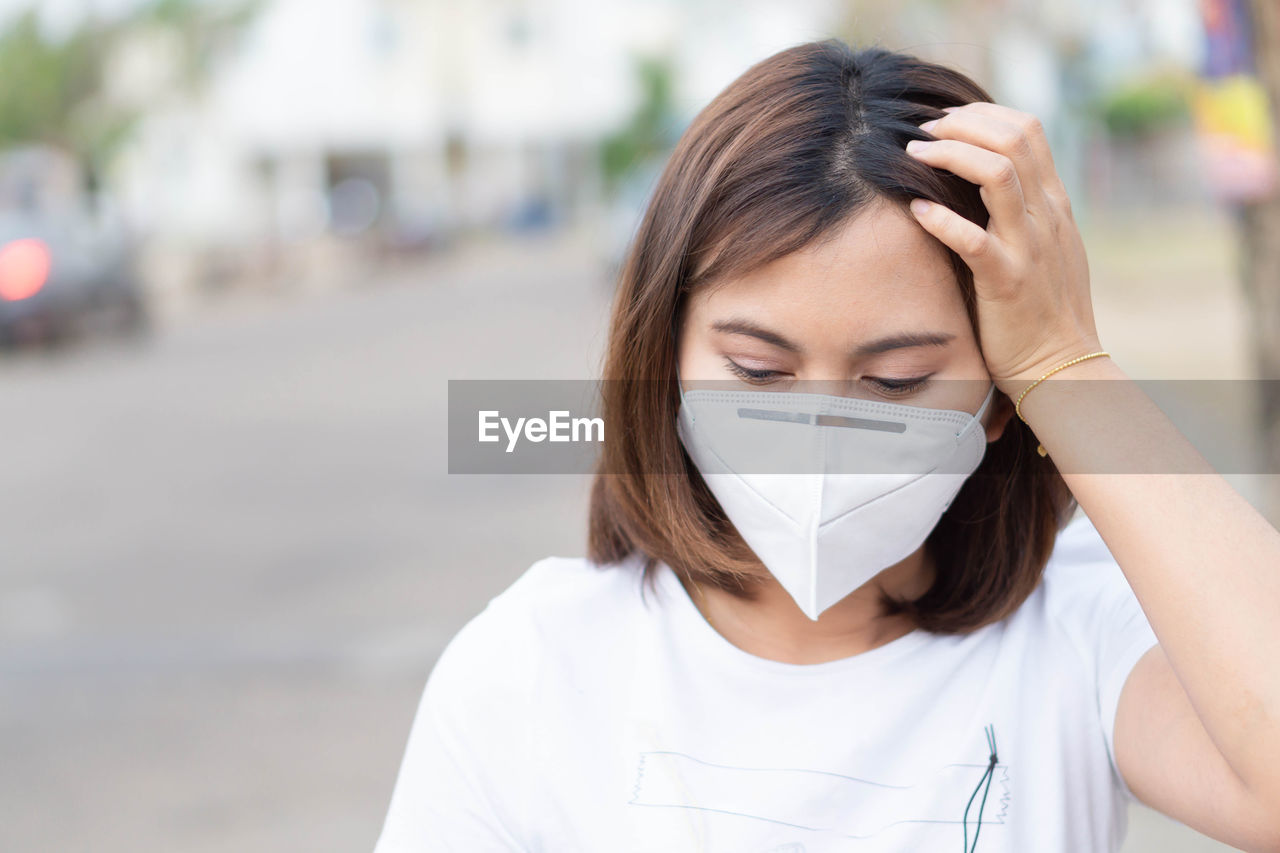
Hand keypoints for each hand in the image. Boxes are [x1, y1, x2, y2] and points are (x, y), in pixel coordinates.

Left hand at [904, 102, 1102, 396]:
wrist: (1061, 363)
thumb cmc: (1041, 305)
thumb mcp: (1043, 243)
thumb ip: (1022, 206)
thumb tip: (985, 172)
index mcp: (1053, 202)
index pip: (1027, 129)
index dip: (981, 114)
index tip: (942, 120)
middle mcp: (1045, 215)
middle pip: (1014, 138)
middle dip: (962, 124)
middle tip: (922, 132)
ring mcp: (1029, 246)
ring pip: (998, 174)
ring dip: (950, 155)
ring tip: (913, 155)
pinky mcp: (1007, 282)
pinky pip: (973, 241)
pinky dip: (941, 220)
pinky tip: (916, 210)